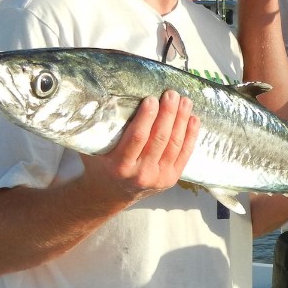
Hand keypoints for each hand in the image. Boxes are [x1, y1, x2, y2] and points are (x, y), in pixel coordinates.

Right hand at [79, 90, 198, 204]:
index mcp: (119, 165)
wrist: (110, 194)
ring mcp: (158, 178)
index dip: (147, 117)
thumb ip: (101, 130)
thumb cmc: (101, 165)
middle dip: (168, 114)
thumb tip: (107, 97)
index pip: (137, 137)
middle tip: (172, 94)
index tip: (151, 99)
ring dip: (181, 120)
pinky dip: (190, 135)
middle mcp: (140, 174)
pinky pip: (184, 154)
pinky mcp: (171, 178)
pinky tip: (193, 119)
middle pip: (159, 139)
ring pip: (174, 145)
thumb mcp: (94, 150)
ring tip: (184, 101)